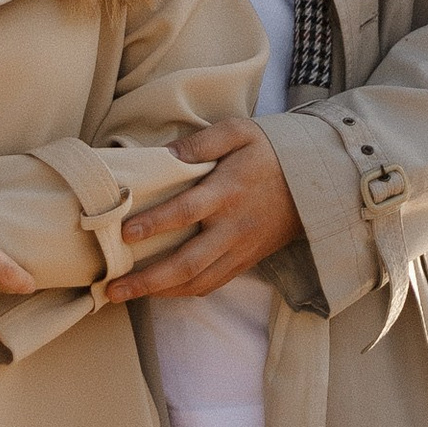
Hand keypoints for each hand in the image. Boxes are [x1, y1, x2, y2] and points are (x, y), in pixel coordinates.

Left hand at [103, 120, 304, 301]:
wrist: (314, 182)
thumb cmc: (269, 152)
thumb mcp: (238, 132)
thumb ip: (201, 142)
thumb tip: (164, 155)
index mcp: (228, 192)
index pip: (187, 211)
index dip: (156, 223)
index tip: (125, 233)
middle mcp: (233, 227)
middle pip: (188, 262)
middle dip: (148, 279)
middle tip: (113, 288)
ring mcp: (240, 249)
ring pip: (198, 281)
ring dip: (160, 292)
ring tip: (126, 294)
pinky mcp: (246, 261)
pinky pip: (213, 284)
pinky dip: (184, 292)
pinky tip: (160, 292)